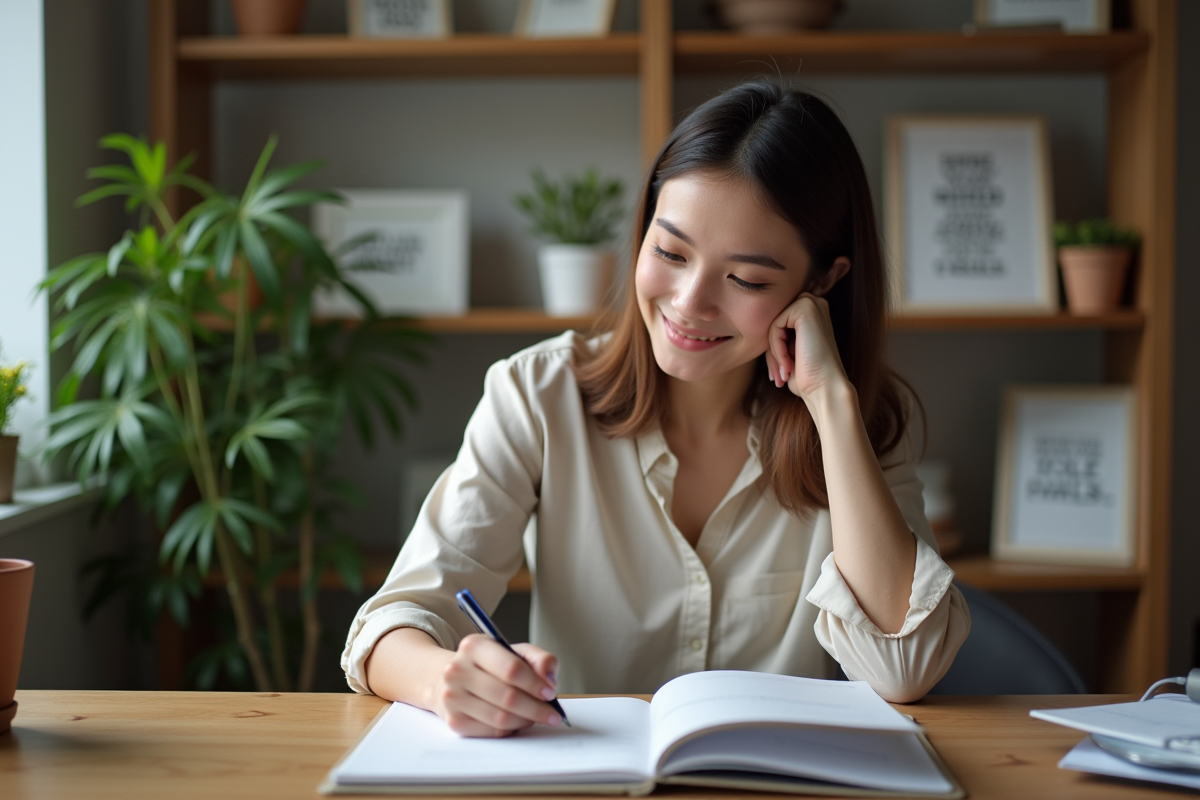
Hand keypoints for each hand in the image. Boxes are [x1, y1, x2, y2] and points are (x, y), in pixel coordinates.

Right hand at [432, 634, 561, 736]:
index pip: (511, 669)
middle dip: (536, 708)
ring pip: (501, 718)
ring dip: (526, 720)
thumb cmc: (489, 665)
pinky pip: (492, 731)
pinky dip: (511, 729)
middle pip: (507, 697)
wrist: (451, 679)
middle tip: (552, 713)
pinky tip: (517, 721)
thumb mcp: (513, 652)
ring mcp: (452, 698)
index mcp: (474, 646)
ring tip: (536, 717)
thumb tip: (549, 678)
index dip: (535, 684)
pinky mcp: (454, 721)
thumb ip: (538, 658)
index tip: (550, 692)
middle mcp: (457, 670)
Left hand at [764, 293, 848, 400]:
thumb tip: (755, 330)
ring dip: (774, 353)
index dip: (775, 351)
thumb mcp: (789, 353)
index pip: (779, 327)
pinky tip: (789, 365)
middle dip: (772, 352)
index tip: (780, 376)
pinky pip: (775, 326)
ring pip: (773, 325)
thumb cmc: (808, 377)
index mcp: (812, 313)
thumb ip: (777, 338)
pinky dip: (777, 348)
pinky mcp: (806, 307)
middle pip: (775, 325)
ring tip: (784, 374)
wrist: (826, 387)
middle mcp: (814, 304)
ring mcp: (811, 303)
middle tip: (779, 378)